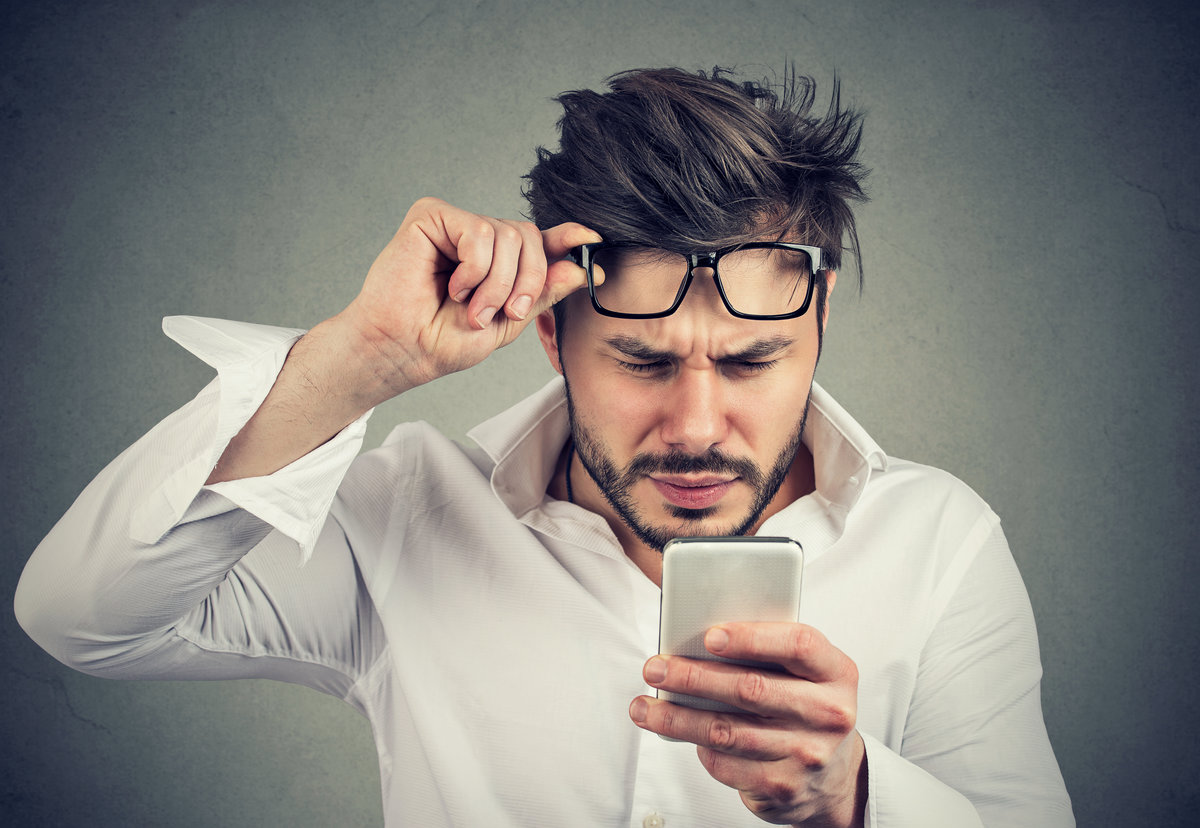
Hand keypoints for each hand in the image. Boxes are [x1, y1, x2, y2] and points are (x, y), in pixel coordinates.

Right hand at [338, 196, 600, 395]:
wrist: (403, 350)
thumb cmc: (443, 340)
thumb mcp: (508, 321)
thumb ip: (542, 293)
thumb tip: (581, 268)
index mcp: (498, 262)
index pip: (540, 240)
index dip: (567, 237)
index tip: (592, 240)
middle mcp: (479, 239)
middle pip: (531, 237)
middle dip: (528, 280)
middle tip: (505, 312)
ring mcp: (456, 225)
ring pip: (509, 235)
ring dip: (497, 283)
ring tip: (471, 308)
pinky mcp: (432, 216)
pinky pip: (479, 232)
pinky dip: (474, 268)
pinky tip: (453, 286)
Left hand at [629, 623, 866, 826]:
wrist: (833, 777)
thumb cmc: (805, 706)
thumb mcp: (805, 672)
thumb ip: (768, 650)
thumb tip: (698, 635)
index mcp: (836, 673)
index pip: (798, 645)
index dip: (752, 638)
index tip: (709, 635)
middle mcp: (827, 714)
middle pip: (751, 689)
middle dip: (693, 677)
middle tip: (656, 668)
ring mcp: (806, 754)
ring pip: (727, 731)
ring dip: (677, 718)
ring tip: (644, 707)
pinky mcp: (782, 787)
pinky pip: (725, 764)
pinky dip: (695, 747)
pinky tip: (677, 733)